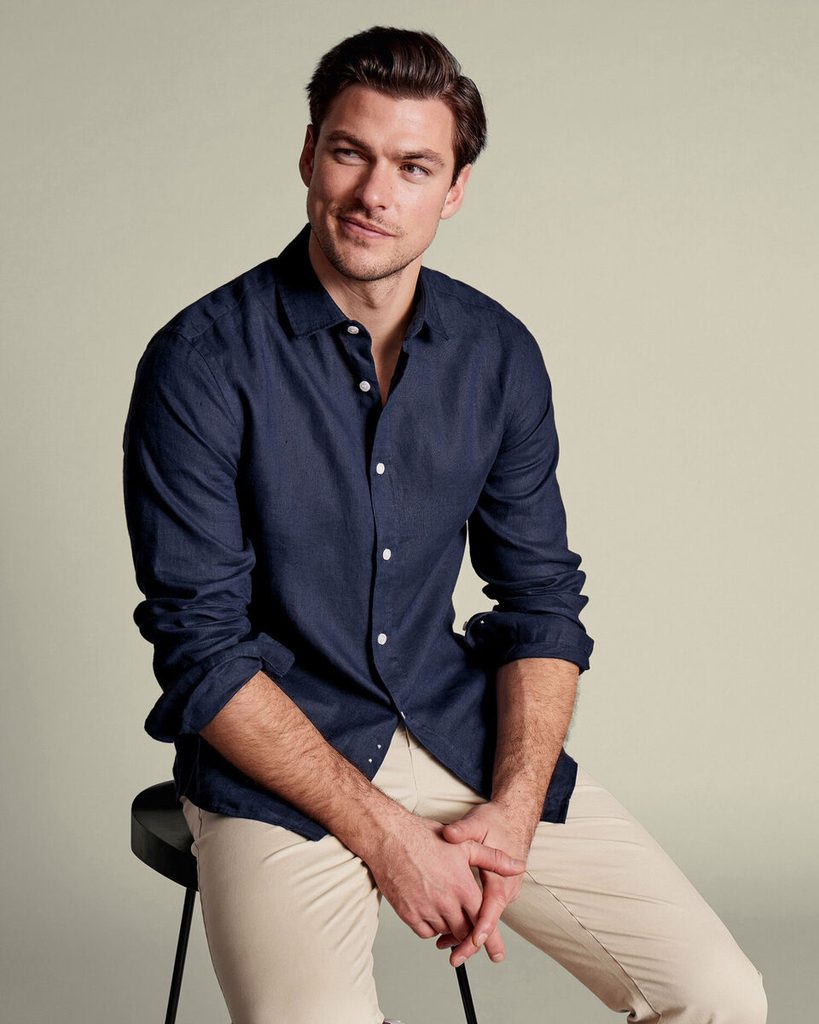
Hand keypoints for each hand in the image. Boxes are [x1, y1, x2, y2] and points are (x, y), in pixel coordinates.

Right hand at [363, 813, 525, 964]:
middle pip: (464, 931)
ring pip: (445, 932)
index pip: (482, 921)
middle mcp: (445, 902)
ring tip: (448, 910)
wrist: (389, 837)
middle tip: (468, 926)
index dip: (490, 938)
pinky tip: (432, 911)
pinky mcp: (408, 914)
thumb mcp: (465, 844)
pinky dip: (431, 927)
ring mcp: (425, 909)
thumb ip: (494, 859)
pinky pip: (425, 932)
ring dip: (450, 927)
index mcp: (462, 887)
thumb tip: (518, 867)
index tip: (496, 953)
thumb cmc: (425, 837)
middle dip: (469, 932)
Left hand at [436, 801, 533, 966]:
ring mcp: (502, 892)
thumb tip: (449, 835)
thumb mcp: (477, 823)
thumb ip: (463, 831)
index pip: (492, 908)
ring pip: (485, 920)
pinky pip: (484, 912)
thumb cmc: (495, 822)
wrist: (513, 818)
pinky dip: (470, 923)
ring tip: (447, 949)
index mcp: (501, 877)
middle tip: (454, 958)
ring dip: (468, 934)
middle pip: (488, 922)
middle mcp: (505, 889)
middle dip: (471, 942)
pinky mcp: (496, 891)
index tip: (471, 941)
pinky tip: (451, 930)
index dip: (481, 926)